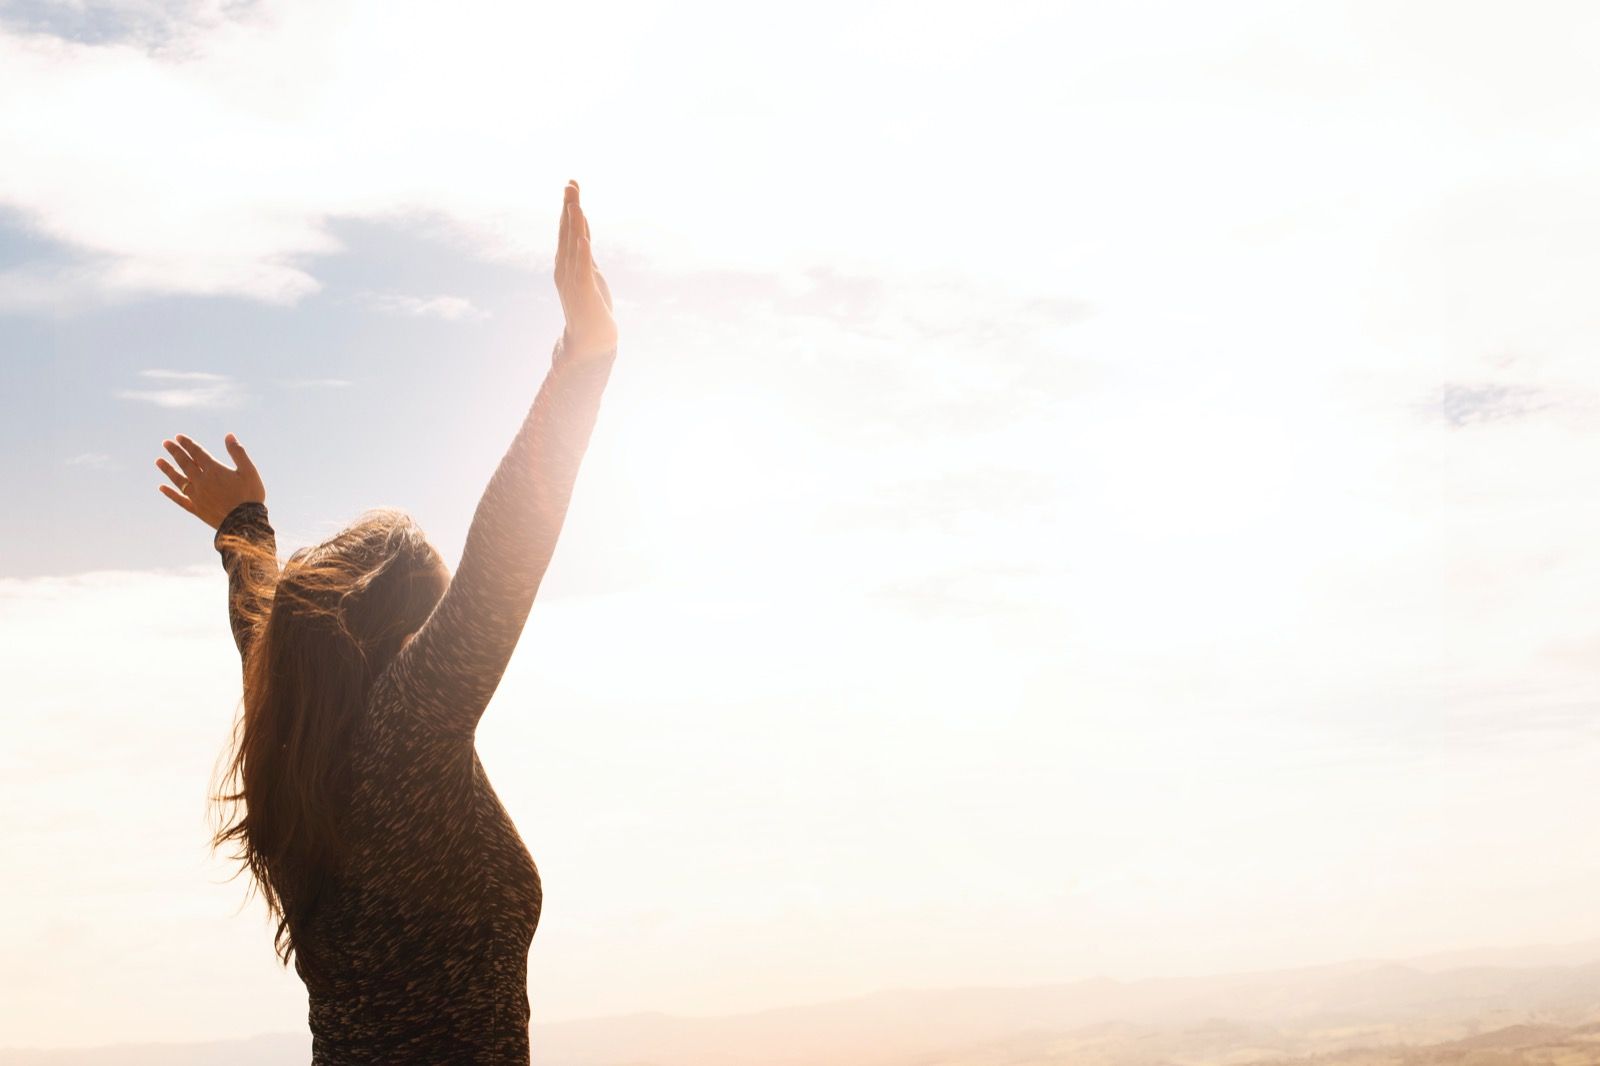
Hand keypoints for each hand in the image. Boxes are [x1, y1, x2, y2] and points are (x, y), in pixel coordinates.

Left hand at [155, 432, 266, 529]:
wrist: (245, 523)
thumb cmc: (250, 496)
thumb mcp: (249, 471)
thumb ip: (238, 453)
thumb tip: (229, 436)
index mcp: (214, 470)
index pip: (197, 453)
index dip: (187, 444)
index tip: (178, 437)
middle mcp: (201, 481)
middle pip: (185, 464)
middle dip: (175, 452)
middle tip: (166, 443)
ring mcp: (197, 495)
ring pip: (178, 480)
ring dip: (168, 470)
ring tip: (158, 461)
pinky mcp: (196, 508)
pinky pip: (180, 499)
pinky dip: (170, 494)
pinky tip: (161, 488)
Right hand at [554, 179, 616, 360]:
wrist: (590, 341)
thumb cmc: (591, 308)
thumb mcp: (589, 274)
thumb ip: (584, 254)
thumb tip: (582, 234)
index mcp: (566, 263)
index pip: (568, 230)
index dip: (570, 207)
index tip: (572, 185)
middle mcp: (565, 268)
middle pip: (567, 232)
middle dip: (569, 207)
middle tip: (570, 184)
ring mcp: (573, 279)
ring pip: (573, 245)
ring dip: (573, 223)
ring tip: (575, 202)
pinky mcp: (584, 291)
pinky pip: (583, 268)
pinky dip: (583, 252)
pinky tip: (584, 237)